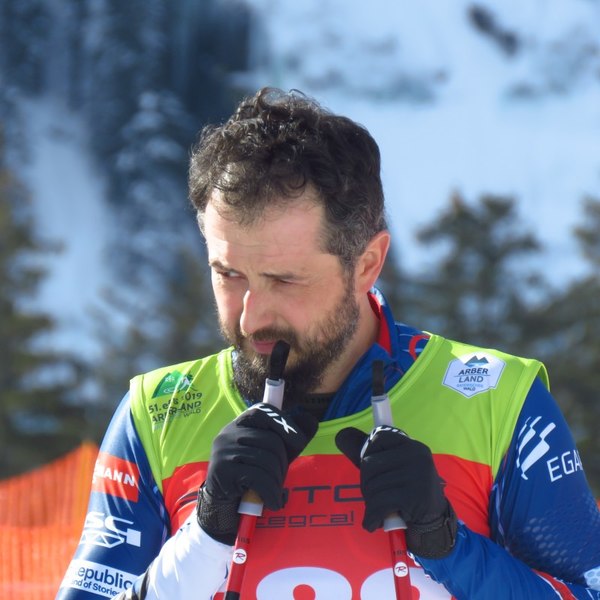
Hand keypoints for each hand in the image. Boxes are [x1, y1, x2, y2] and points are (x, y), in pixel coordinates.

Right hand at [197, 404, 317, 544]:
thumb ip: (289, 438)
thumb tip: (310, 420)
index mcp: (240, 424)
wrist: (223, 506)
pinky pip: (258, 478)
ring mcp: (223, 450)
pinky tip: (273, 502)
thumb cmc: (250, 477)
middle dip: (283, 463)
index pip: (264, 412)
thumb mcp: (272, 454)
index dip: (285, 424)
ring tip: (275, 493)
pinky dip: (271, 493)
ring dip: (277, 481)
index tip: (299, 442)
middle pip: (270, 440)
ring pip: (266, 459)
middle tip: (281, 479)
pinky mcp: (222, 471)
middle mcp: (228, 433)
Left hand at [335, 425, 456, 557]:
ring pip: (373, 486)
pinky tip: (372, 523)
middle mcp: (416, 455)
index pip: (379, 438)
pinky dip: (372, 516)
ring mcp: (416, 474)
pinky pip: (380, 504)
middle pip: (369, 464)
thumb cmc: (411, 491)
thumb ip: (377, 455)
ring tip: (375, 511)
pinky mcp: (413, 495)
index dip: (368, 453)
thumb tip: (341, 437)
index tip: (372, 471)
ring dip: (369, 503)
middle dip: (365, 484)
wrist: (434, 521)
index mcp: (412, 445)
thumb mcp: (399, 467)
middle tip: (372, 496)